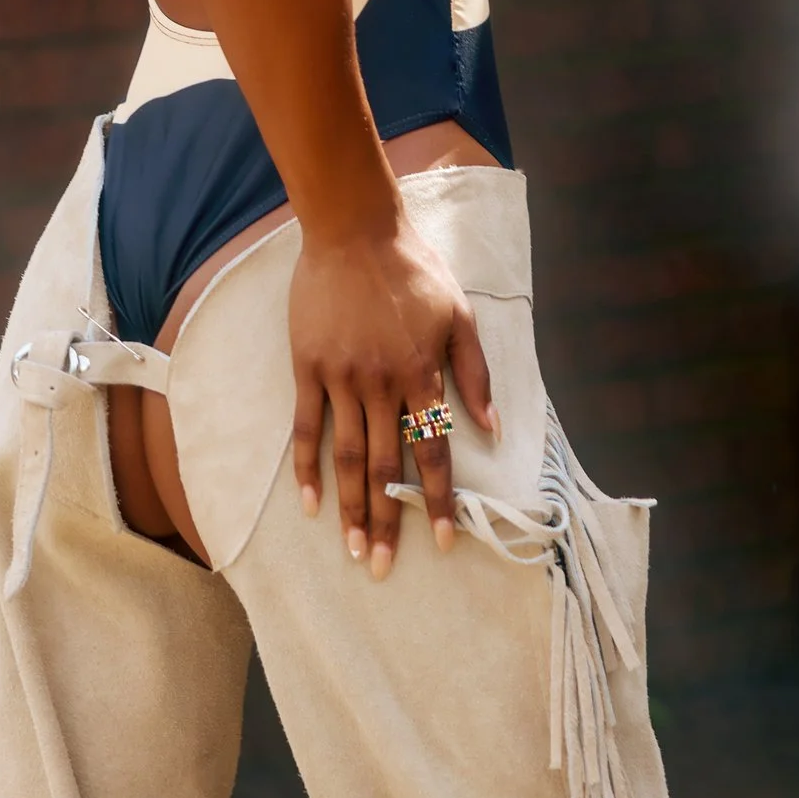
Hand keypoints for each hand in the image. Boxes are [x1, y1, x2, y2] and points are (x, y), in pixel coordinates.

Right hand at [289, 216, 497, 572]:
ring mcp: (342, 377)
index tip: (445, 542)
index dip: (440, 500)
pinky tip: (309, 502)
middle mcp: (382, 383)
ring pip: (347, 455)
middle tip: (381, 567)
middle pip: (386, 466)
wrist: (354, 230)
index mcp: (423, 373)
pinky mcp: (308, 366)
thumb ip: (475, 374)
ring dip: (349, 506)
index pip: (434, 451)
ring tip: (350, 548)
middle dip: (387, 521)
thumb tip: (493, 428)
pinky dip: (306, 467)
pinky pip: (305, 427)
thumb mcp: (460, 315)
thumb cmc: (413, 270)